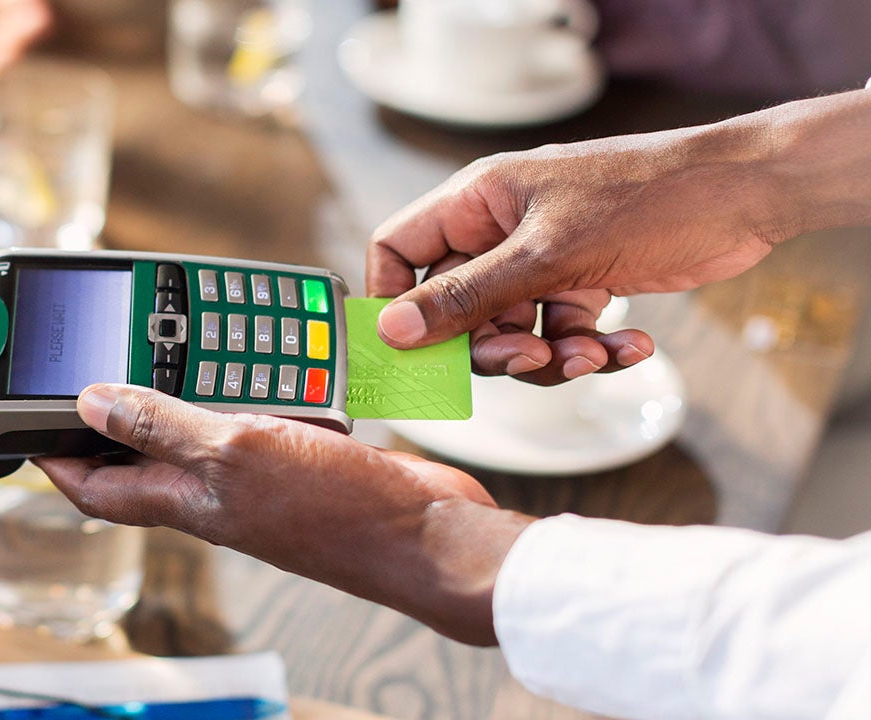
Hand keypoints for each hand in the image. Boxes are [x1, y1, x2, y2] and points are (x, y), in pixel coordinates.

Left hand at [34, 384, 533, 646]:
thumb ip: (162, 426)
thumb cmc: (336, 510)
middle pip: (140, 453)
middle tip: (96, 356)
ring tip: (165, 344)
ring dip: (179, 388)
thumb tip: (89, 403)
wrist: (426, 532)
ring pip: (198, 428)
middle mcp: (213, 491)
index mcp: (184, 498)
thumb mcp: (232, 453)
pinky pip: (253, 415)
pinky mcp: (299, 456)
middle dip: (112, 407)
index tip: (22, 418)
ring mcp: (256, 475)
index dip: (51, 454)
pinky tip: (251, 359)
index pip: (92, 485)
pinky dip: (243, 385)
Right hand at [366, 121, 789, 384]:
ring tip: (591, 353)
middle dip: (492, 344)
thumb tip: (394, 330)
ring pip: (512, 331)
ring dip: (549, 355)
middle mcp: (500, 231)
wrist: (745, 196)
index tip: (409, 349)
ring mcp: (541, 260)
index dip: (394, 300)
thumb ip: (467, 297)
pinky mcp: (582, 283)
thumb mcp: (547, 256)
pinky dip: (591, 349)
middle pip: (457, 307)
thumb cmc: (647, 198)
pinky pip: (561, 332)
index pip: (400, 250)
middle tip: (529, 356)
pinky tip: (631, 346)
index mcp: (477, 202)